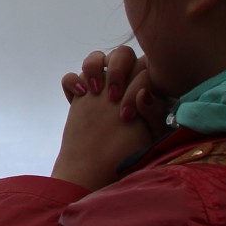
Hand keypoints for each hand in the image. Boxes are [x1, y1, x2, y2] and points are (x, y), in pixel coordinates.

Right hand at [52, 47, 163, 190]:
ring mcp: (100, 89)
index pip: (145, 67)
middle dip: (118, 69)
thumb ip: (154, 114)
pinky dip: (73, 82)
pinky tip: (79, 96)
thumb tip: (144, 93)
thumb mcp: (152, 136)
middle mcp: (124, 84)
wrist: (99, 171)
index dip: (138, 84)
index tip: (127, 114)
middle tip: (113, 97)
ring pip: (97, 57)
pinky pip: (72, 77)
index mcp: (145, 89)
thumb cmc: (133, 154)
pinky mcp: (80, 97)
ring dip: (95, 68)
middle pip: (123, 54)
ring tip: (94, 90)